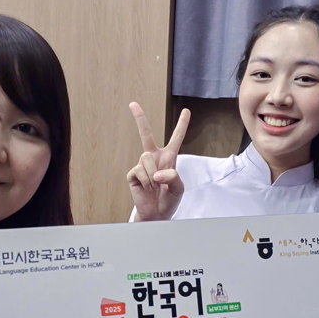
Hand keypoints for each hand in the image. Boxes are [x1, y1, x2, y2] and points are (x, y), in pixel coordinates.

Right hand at [126, 103, 189, 221]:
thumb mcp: (179, 188)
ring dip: (153, 174)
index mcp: (169, 158)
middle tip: (132, 104)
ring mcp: (142, 165)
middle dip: (139, 118)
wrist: (156, 213)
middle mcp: (154, 158)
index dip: (182, 124)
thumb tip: (157, 173)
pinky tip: (147, 188)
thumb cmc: (169, 199)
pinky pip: (139, 171)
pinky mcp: (133, 174)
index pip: (176, 138)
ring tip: (155, 185)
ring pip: (146, 157)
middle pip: (146, 134)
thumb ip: (173, 177)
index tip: (186, 111)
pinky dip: (146, 181)